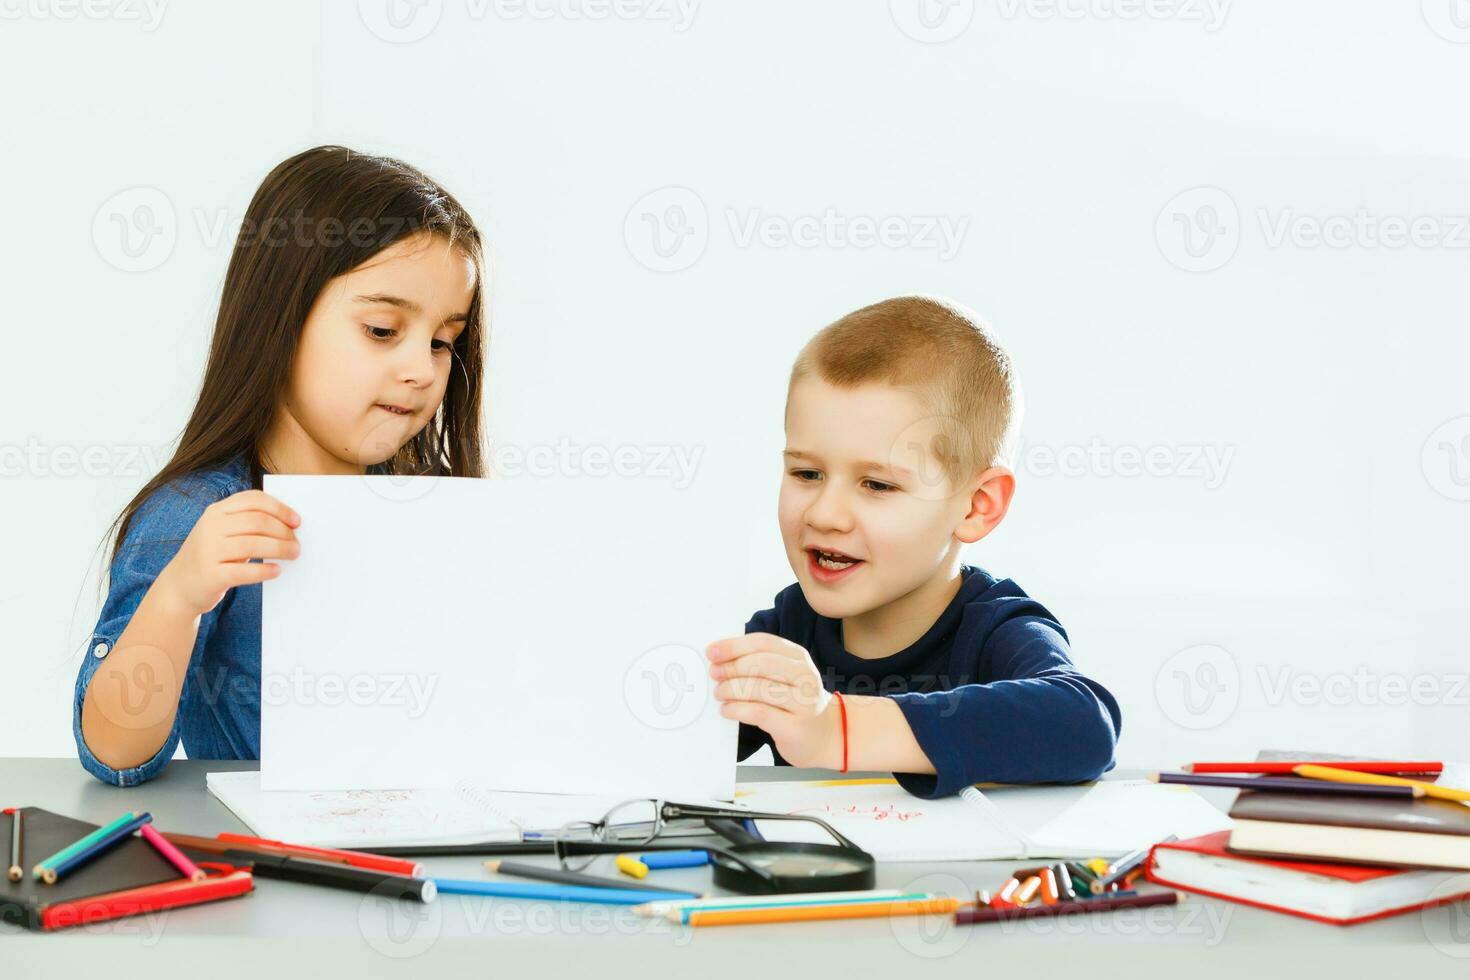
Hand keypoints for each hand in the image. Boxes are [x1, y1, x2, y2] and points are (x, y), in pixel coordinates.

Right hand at [157, 490, 300, 616]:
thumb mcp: (224, 533)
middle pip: (256, 522)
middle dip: (283, 531)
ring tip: (294, 554)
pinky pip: (243, 571)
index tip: (297, 521)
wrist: (179, 586)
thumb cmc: (213, 556)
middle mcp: (210, 527)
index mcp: (216, 512)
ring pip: (252, 544)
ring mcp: (208, 551)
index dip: (279, 508)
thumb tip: (291, 526)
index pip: (253, 500)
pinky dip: (264, 570)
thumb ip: (248, 525)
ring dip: (279, 549)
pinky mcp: (210, 575)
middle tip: (297, 543)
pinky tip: (276, 571)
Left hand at [706, 633, 841, 768]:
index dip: (734, 645)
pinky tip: (727, 710)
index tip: (712, 651)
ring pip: (758, 688)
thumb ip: (758, 664)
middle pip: (760, 663)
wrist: (826, 735)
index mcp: (799, 657)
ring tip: (719, 693)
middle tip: (714, 674)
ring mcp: (804, 702)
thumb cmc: (796, 703)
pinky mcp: (795, 726)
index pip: (763, 642)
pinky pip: (759, 713)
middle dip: (731, 667)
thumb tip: (720, 658)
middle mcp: (805, 676)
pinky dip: (737, 710)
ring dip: (731, 689)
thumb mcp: (785, 676)